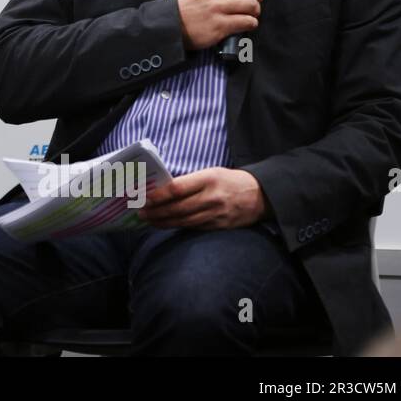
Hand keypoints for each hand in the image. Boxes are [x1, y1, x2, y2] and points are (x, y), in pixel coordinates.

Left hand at [137, 168, 267, 229]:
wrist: (260, 196)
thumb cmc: (229, 181)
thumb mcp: (211, 173)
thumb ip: (189, 181)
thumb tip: (161, 189)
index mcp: (208, 179)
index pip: (177, 188)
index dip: (158, 195)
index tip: (143, 197)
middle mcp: (211, 197)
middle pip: (177, 208)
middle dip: (155, 211)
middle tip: (140, 212)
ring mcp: (216, 214)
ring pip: (183, 220)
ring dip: (163, 221)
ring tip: (148, 220)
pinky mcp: (219, 226)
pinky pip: (194, 227)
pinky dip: (177, 226)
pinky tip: (166, 225)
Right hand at [177, 0, 263, 50]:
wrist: (173, 24)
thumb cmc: (191, 3)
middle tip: (253, 0)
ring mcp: (216, 7)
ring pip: (251, 4)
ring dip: (255, 10)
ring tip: (249, 13)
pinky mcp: (219, 25)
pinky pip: (247, 21)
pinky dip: (251, 23)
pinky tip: (245, 23)